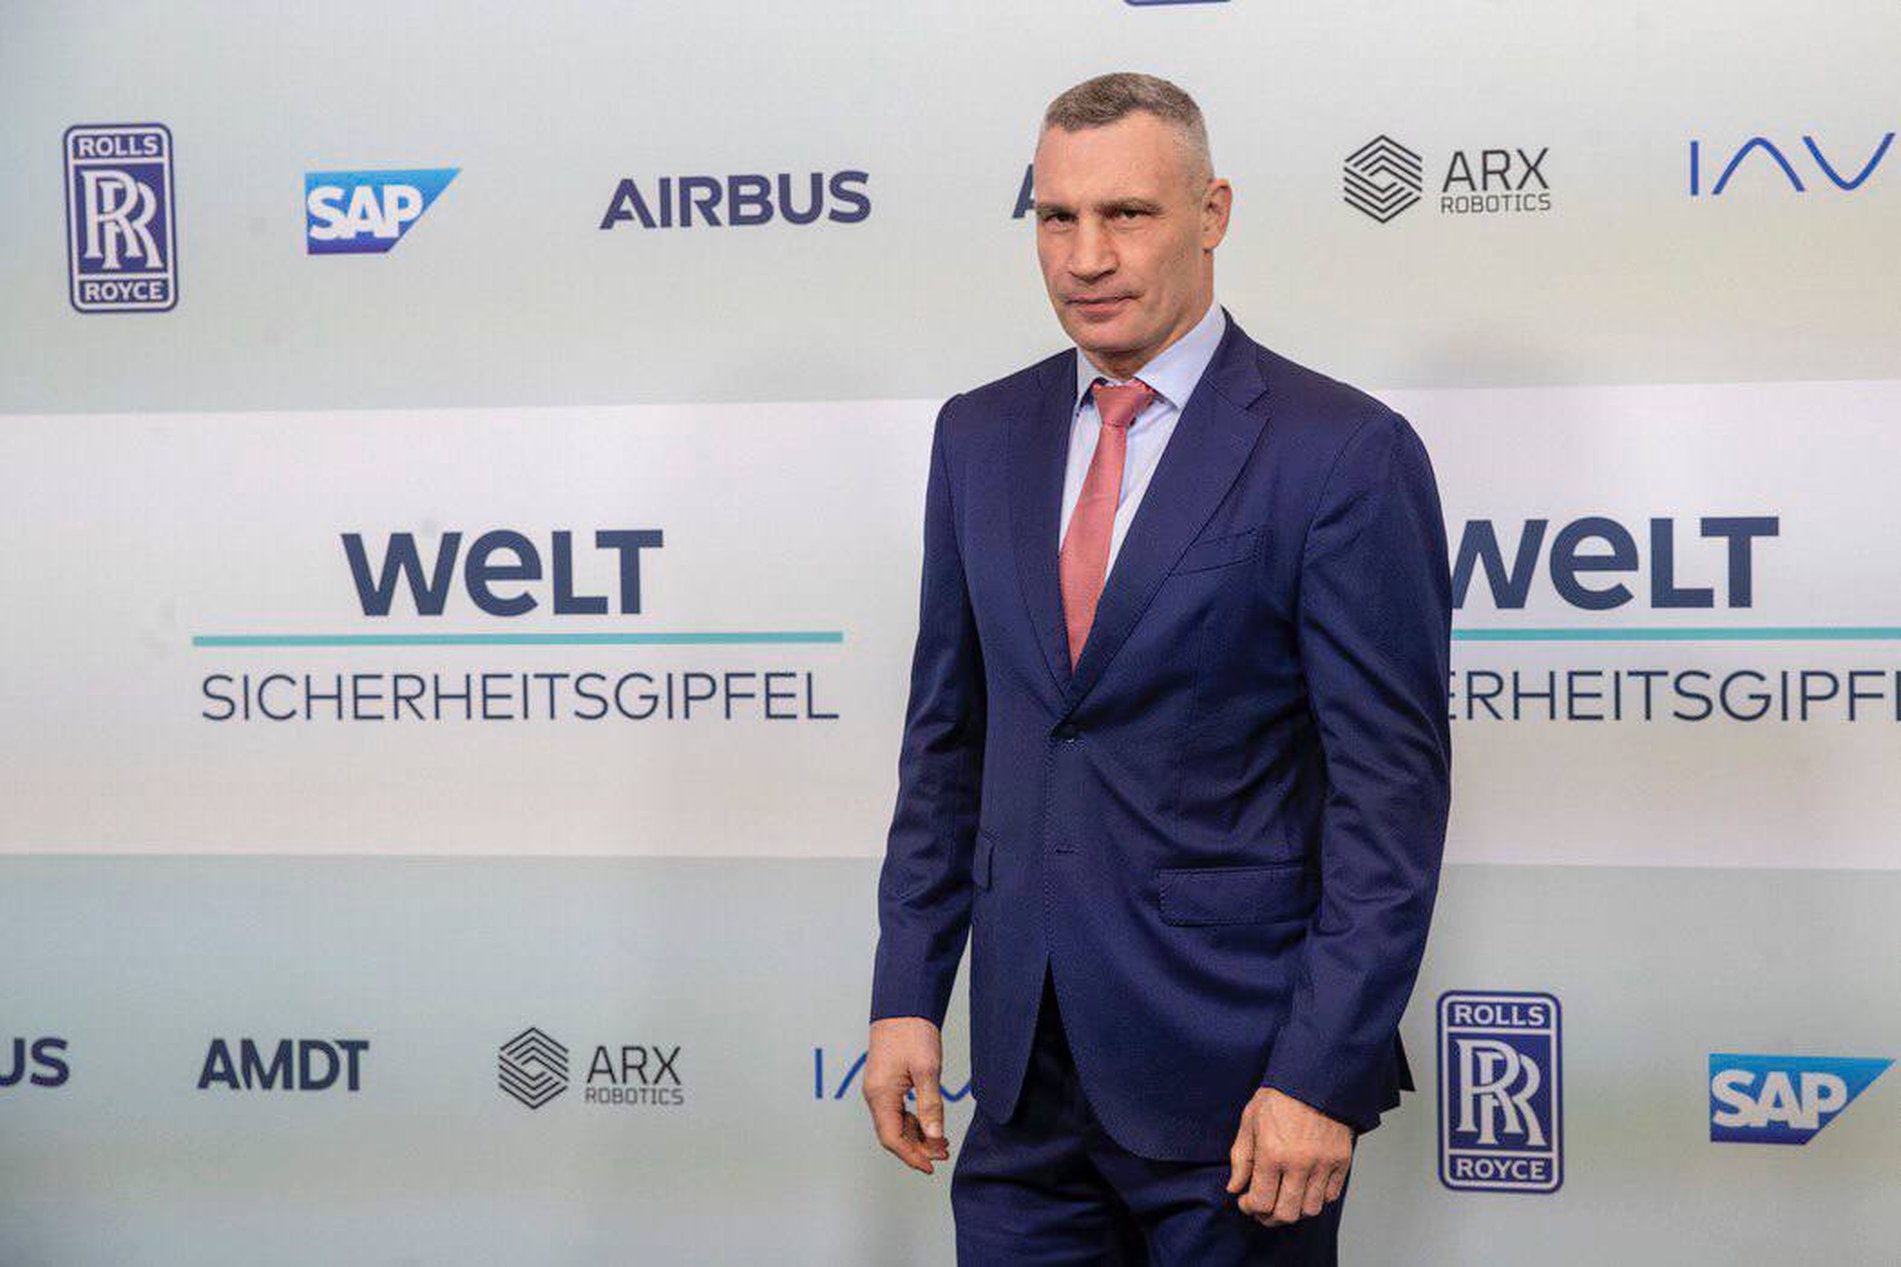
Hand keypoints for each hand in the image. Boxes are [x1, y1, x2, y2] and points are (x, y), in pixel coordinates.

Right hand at [863, 1016, 952, 1173]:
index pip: (891, 1139)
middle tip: (944, 1153)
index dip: (911, 1156)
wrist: (903, 1006)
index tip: (931, 1167)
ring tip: (942, 1142)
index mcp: (880, 1095)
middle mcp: (874, 1095)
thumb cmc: (912, 1032)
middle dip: (917, 1148)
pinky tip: (930, 1124)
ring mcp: (878, 1090)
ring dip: (916, 1136)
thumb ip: (930, 1105)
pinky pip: (896, 1112)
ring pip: (895, 1125)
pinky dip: (913, 1123)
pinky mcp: (885, 1084)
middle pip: (892, 1135)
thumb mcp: (927, 1069)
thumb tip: (935, 1137)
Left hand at [1226, 1087, 1352, 1226]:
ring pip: (1310, 1209)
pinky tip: (1305, 1186)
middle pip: (1286, 1214)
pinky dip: (1317, 1198)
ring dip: (1294, 1209)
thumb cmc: (1279, 1096)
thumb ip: (1241, 1157)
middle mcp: (1300, 1164)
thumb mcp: (1250, 1120)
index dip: (1250, 1208)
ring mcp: (1323, 1164)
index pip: (1261, 1202)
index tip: (1247, 1201)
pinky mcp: (1342, 1161)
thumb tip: (1235, 1188)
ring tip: (1284, 1197)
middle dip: (1270, 1217)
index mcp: (1272, 1153)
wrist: (1315, 1077)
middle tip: (1264, 1208)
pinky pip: (1330, 1196)